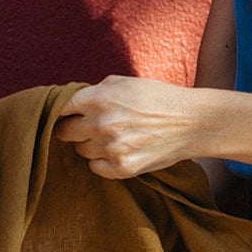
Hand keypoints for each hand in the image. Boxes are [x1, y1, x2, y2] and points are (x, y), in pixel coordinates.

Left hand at [52, 76, 196, 177]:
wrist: (192, 122)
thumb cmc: (157, 98)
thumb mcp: (124, 82)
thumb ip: (93, 91)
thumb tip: (67, 102)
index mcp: (99, 98)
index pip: (60, 108)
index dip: (59, 111)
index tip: (63, 115)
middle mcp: (102, 123)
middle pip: (64, 133)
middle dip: (73, 129)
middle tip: (88, 126)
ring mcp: (112, 148)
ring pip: (80, 151)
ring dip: (90, 144)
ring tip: (111, 136)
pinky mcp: (122, 168)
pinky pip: (95, 167)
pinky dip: (102, 161)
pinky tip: (118, 150)